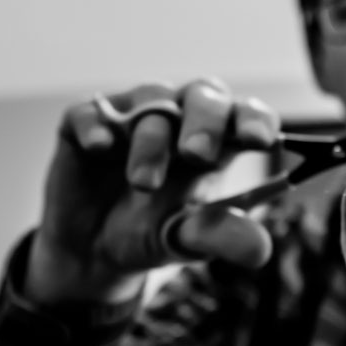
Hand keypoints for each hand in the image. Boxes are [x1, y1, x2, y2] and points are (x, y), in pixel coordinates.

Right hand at [25, 79, 279, 303]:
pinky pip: (91, 111)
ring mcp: (131, 115)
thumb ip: (223, 237)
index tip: (258, 141)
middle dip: (204, 122)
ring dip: (152, 140)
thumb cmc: (154, 232)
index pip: (245, 113)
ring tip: (145, 183)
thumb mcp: (189, 240)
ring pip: (151, 99)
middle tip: (198, 155)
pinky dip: (97, 126)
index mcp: (217, 140)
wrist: (93, 252)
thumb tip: (261, 250)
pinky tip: (101, 147)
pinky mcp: (84, 124)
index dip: (254, 119)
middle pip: (202, 94)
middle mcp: (179, 117)